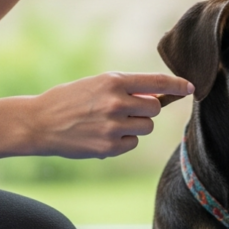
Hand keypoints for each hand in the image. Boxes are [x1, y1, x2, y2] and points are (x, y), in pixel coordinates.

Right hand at [26, 72, 192, 158]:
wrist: (38, 123)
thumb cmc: (70, 100)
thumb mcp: (97, 84)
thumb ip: (126, 88)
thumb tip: (158, 96)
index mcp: (113, 81)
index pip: (157, 82)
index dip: (178, 85)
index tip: (190, 88)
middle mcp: (116, 102)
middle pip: (155, 108)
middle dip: (148, 109)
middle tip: (130, 109)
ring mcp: (113, 126)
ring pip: (145, 127)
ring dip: (135, 126)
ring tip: (110, 123)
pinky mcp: (109, 147)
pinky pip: (132, 143)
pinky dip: (123, 141)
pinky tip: (102, 135)